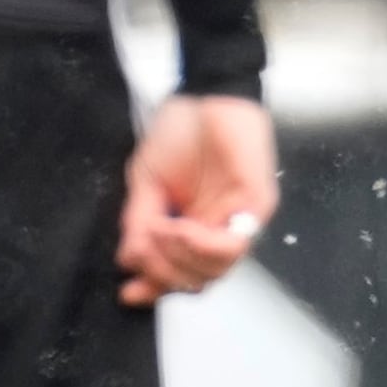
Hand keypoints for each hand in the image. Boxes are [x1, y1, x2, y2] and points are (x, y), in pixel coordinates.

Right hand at [118, 94, 277, 307]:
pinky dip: (200, 245)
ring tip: (161, 229)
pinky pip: (233, 245)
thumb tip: (130, 261)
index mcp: (194, 227)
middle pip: (197, 280)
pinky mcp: (257, 205)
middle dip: (162, 274)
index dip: (155, 288)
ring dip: (177, 258)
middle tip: (142, 249)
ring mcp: (240, 219)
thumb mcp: (146, 183)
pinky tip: (180, 227)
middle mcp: (219, 229)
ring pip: (215, 270)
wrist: (205, 94)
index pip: (183, 274)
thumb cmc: (179, 133)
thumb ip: (140, 223)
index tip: (129, 292)